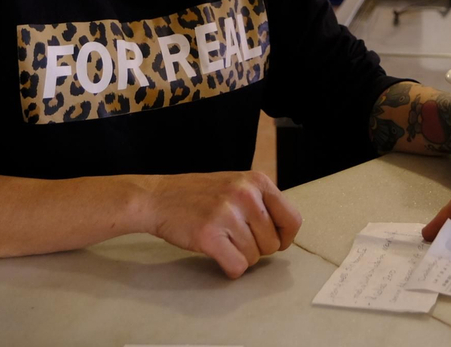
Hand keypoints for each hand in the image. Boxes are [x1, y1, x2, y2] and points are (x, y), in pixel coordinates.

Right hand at [143, 170, 302, 278]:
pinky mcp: (209, 234)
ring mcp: (227, 213)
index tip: (273, 242)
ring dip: (240, 257)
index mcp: (257, 181)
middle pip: (272, 243)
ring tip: (222, 240)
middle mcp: (245, 194)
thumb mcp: (236, 184)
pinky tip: (217, 254)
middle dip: (257, 248)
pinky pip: (237, 266)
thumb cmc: (197, 194)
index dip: (284, 237)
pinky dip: (230, 268)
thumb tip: (285, 233)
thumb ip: (261, 202)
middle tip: (235, 238)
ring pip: (254, 257)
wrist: (157, 197)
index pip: (292, 219)